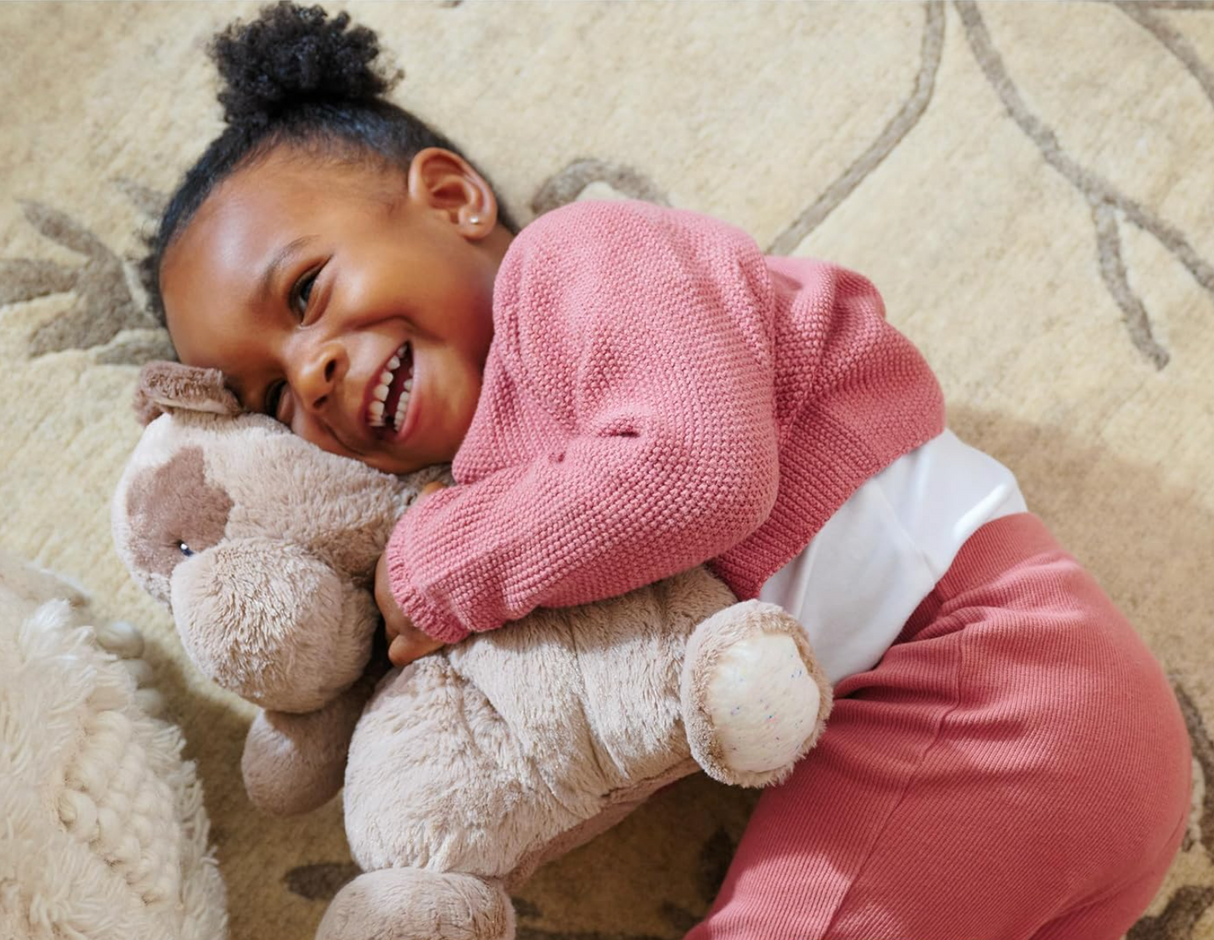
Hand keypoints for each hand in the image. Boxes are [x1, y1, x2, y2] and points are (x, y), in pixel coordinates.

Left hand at [375, 481, 447, 667]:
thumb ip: (433, 497)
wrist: (451, 565)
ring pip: (392, 631)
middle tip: (431, 607)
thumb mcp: (436, 505)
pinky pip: (400, 654)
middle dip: (407, 609)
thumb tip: (439, 487)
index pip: (392, 579)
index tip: (427, 584)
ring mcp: (396, 618)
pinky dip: (411, 652)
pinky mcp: (412, 641)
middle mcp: (386, 592)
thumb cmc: (444, 535)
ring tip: (430, 629)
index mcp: (391, 562)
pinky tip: (424, 648)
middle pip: (390, 606)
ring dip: (409, 630)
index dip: (410, 584)